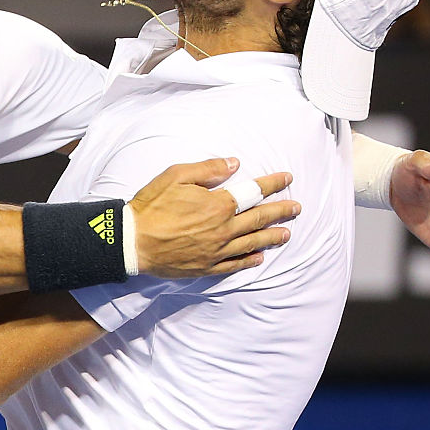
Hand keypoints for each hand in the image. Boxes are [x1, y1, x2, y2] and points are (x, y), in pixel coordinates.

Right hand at [130, 158, 297, 277]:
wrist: (132, 241)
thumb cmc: (151, 206)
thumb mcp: (176, 175)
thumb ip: (208, 168)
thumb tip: (234, 163)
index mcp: (217, 204)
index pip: (253, 191)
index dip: (273, 183)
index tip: (287, 178)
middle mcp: (223, 228)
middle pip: (259, 218)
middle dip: (281, 211)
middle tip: (297, 208)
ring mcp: (216, 250)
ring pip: (252, 243)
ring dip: (272, 236)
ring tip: (286, 233)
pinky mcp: (207, 266)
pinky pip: (235, 264)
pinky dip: (250, 260)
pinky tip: (260, 258)